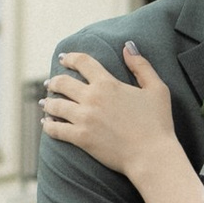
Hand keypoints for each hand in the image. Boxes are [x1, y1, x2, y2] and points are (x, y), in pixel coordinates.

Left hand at [38, 43, 176, 183]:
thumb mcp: (157, 89)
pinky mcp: (81, 138)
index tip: (64, 58)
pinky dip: (48, 125)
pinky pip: (56, 129)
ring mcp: (84, 118)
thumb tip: (127, 46)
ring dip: (48, 103)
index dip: (71, 58)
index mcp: (108, 83)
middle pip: (62, 83)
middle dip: (54, 81)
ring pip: (55, 105)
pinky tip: (46, 123)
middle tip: (50, 83)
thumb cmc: (158, 123)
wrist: (151, 155)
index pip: (83, 62)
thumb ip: (141, 66)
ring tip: (46, 103)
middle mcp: (92, 98)